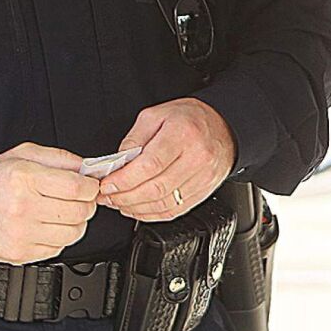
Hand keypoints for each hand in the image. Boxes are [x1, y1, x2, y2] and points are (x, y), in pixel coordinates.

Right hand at [0, 143, 99, 263]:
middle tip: (77, 200)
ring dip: (75, 223)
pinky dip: (58, 238)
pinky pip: (58, 248)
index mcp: (25, 178)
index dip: (91, 187)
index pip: (77, 187)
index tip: (89, 186)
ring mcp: (21, 234)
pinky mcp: (20, 253)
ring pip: (73, 233)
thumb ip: (60, 158)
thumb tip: (89, 168)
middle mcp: (23, 207)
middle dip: (86, 204)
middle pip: (80, 211)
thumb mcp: (24, 155)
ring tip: (61, 213)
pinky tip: (46, 226)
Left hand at [99, 98, 236, 221]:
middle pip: (155, 188)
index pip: (149, 165)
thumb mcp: (155, 115)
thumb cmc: (189, 119)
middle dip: (125, 197)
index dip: (124, 180)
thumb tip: (117, 165)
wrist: (222, 126)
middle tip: (107, 197)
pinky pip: (175, 210)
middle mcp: (197, 157)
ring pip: (164, 203)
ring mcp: (203, 177)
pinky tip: (138, 209)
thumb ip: (133, 139)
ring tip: (119, 203)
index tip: (107, 185)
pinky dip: (152, 214)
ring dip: (136, 208)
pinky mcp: (204, 191)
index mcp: (183, 134)